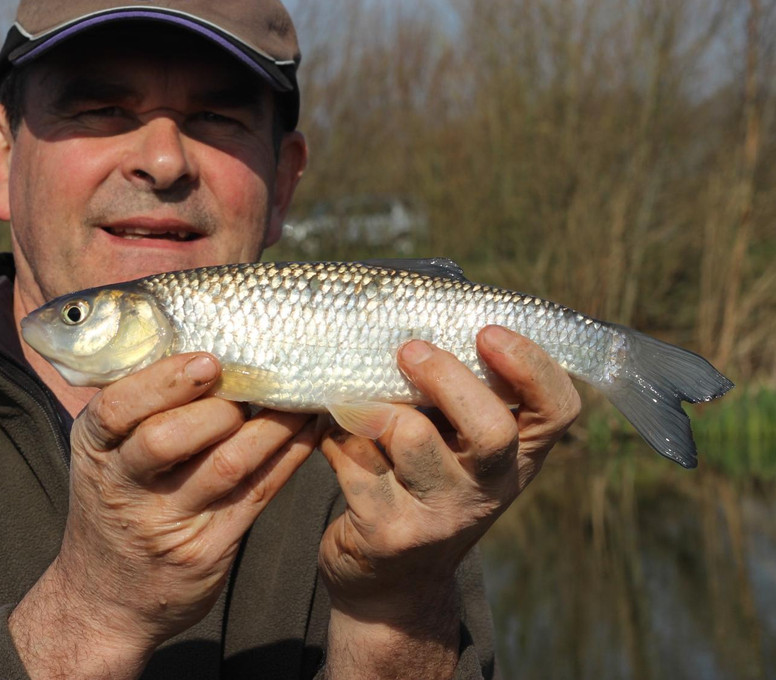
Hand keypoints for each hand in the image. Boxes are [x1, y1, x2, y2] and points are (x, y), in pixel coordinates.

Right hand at [10, 352, 316, 678]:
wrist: (104, 600)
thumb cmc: (112, 503)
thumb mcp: (102, 456)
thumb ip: (137, 409)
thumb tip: (201, 346)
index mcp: (95, 450)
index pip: (116, 408)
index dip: (163, 381)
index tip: (206, 360)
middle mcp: (124, 487)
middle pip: (168, 439)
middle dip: (218, 407)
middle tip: (253, 382)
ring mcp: (166, 523)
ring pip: (225, 466)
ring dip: (269, 426)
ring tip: (296, 395)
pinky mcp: (207, 549)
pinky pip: (256, 494)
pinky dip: (287, 457)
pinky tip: (307, 430)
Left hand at [316, 325, 579, 675]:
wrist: (390, 583)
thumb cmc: (423, 483)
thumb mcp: (456, 444)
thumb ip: (456, 392)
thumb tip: (416, 309)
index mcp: (518, 456)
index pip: (558, 409)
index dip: (532, 364)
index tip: (488, 330)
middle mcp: (489, 488)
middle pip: (492, 429)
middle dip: (447, 378)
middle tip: (410, 349)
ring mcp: (439, 516)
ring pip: (411, 439)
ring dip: (373, 405)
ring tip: (356, 400)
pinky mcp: (387, 532)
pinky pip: (352, 459)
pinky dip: (335, 436)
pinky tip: (334, 435)